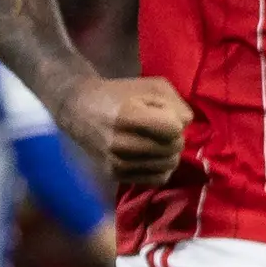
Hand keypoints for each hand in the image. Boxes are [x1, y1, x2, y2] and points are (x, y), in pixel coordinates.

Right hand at [64, 73, 191, 186]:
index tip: (162, 114)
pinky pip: (156, 179)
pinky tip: (153, 156)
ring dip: (169, 153)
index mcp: (128, 116)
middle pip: (173, 149)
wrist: (80, 109)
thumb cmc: (120, 94)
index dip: (174, 120)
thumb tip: (186, 126)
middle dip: (174, 137)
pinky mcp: (116, 175)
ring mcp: (117, 162)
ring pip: (168, 166)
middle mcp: (121, 143)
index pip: (174, 129)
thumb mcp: (152, 87)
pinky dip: (161, 168)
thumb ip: (177, 104)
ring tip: (157, 141)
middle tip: (161, 129)